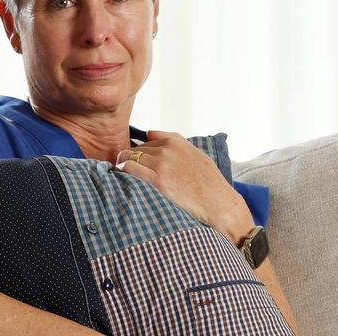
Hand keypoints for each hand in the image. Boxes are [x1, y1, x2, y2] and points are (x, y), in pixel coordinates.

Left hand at [116, 130, 254, 246]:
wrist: (218, 202)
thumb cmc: (209, 182)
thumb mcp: (195, 154)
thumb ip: (175, 143)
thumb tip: (151, 135)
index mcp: (176, 141)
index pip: (148, 139)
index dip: (140, 149)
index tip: (134, 157)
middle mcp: (167, 149)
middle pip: (137, 148)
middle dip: (130, 157)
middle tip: (124, 166)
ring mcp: (161, 163)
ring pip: (131, 156)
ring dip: (123, 163)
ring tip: (119, 171)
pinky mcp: (157, 179)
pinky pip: (130, 168)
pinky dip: (123, 169)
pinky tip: (120, 174)